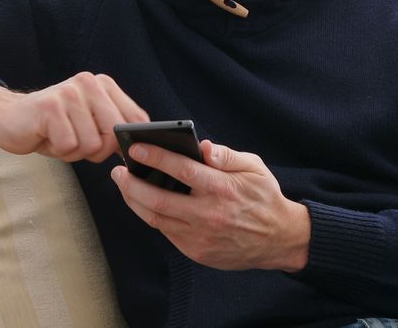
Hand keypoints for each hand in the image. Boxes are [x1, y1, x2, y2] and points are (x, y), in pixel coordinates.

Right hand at [0, 73, 149, 162]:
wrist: (8, 117)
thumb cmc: (53, 126)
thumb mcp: (90, 123)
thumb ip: (115, 128)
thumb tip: (142, 145)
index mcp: (103, 85)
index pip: (136, 119)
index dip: (126, 142)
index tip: (110, 148)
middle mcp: (88, 83)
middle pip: (114, 135)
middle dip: (96, 150)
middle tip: (75, 141)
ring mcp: (69, 93)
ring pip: (91, 145)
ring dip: (73, 151)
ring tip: (58, 137)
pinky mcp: (50, 108)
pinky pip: (68, 146)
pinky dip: (57, 150)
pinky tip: (46, 137)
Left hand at [111, 139, 309, 271]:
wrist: (280, 240)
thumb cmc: (263, 197)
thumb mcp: (254, 168)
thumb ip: (227, 155)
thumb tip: (202, 146)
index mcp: (223, 189)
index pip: (182, 170)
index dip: (156, 157)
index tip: (135, 148)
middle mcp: (209, 215)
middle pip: (158, 199)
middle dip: (131, 183)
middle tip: (117, 170)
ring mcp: (200, 237)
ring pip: (155, 218)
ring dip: (134, 200)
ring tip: (123, 184)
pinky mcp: (196, 251)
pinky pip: (165, 231)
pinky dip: (150, 215)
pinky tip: (142, 202)